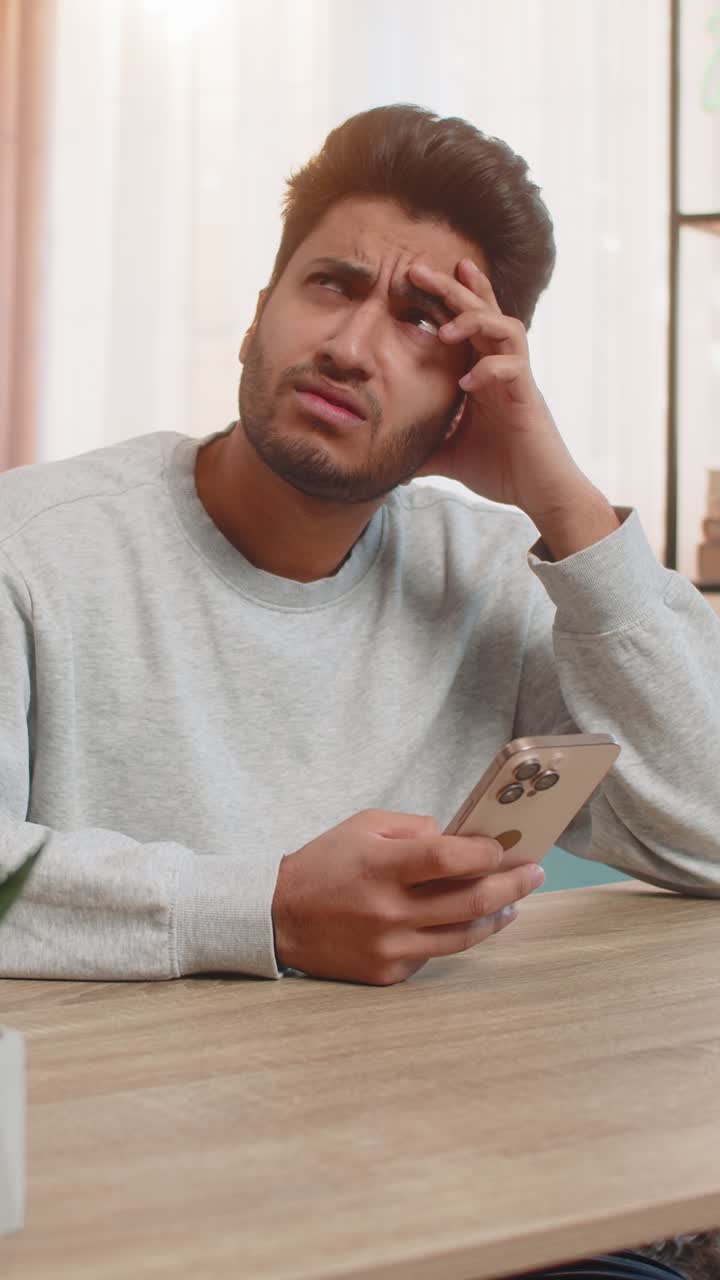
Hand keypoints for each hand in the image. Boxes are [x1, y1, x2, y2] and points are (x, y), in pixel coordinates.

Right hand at [271, 809, 543, 985]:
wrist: (278, 919)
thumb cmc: (323, 865)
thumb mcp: (363, 826)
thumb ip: (413, 829)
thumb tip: (458, 838)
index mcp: (381, 867)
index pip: (449, 860)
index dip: (485, 853)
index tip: (503, 847)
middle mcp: (388, 911)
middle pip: (470, 902)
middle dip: (511, 885)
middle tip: (533, 872)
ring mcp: (390, 948)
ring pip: (463, 936)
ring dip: (497, 917)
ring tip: (514, 902)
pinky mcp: (387, 974)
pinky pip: (434, 954)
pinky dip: (455, 935)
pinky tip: (469, 922)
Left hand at [410, 257, 606, 532]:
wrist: (539, 492)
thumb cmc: (503, 469)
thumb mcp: (450, 457)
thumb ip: (423, 451)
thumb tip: (390, 466)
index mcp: (483, 372)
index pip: (467, 323)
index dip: (448, 296)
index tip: (415, 276)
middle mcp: (501, 367)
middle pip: (482, 311)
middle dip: (452, 289)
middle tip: (418, 270)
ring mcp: (517, 379)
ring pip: (504, 327)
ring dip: (476, 321)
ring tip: (445, 329)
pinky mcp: (528, 398)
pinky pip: (513, 368)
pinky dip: (490, 370)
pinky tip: (467, 384)